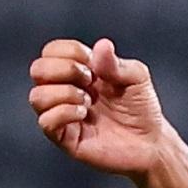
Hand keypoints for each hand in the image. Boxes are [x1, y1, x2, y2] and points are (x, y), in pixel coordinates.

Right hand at [28, 38, 169, 177]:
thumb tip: (102, 45)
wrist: (150, 142)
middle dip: (64, 70)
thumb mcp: (137, 78)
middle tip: (91, 81)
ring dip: (64, 93)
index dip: (71, 52)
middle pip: (38, 69)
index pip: (52, 51)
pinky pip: (45, 121)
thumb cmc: (141, 109)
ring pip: (37, 96)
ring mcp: (61, 114)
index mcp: (77, 71)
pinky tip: (83, 114)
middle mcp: (64, 90)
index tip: (95, 65)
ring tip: (88, 101)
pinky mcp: (64, 137)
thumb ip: (117, 63)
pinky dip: (63, 113)